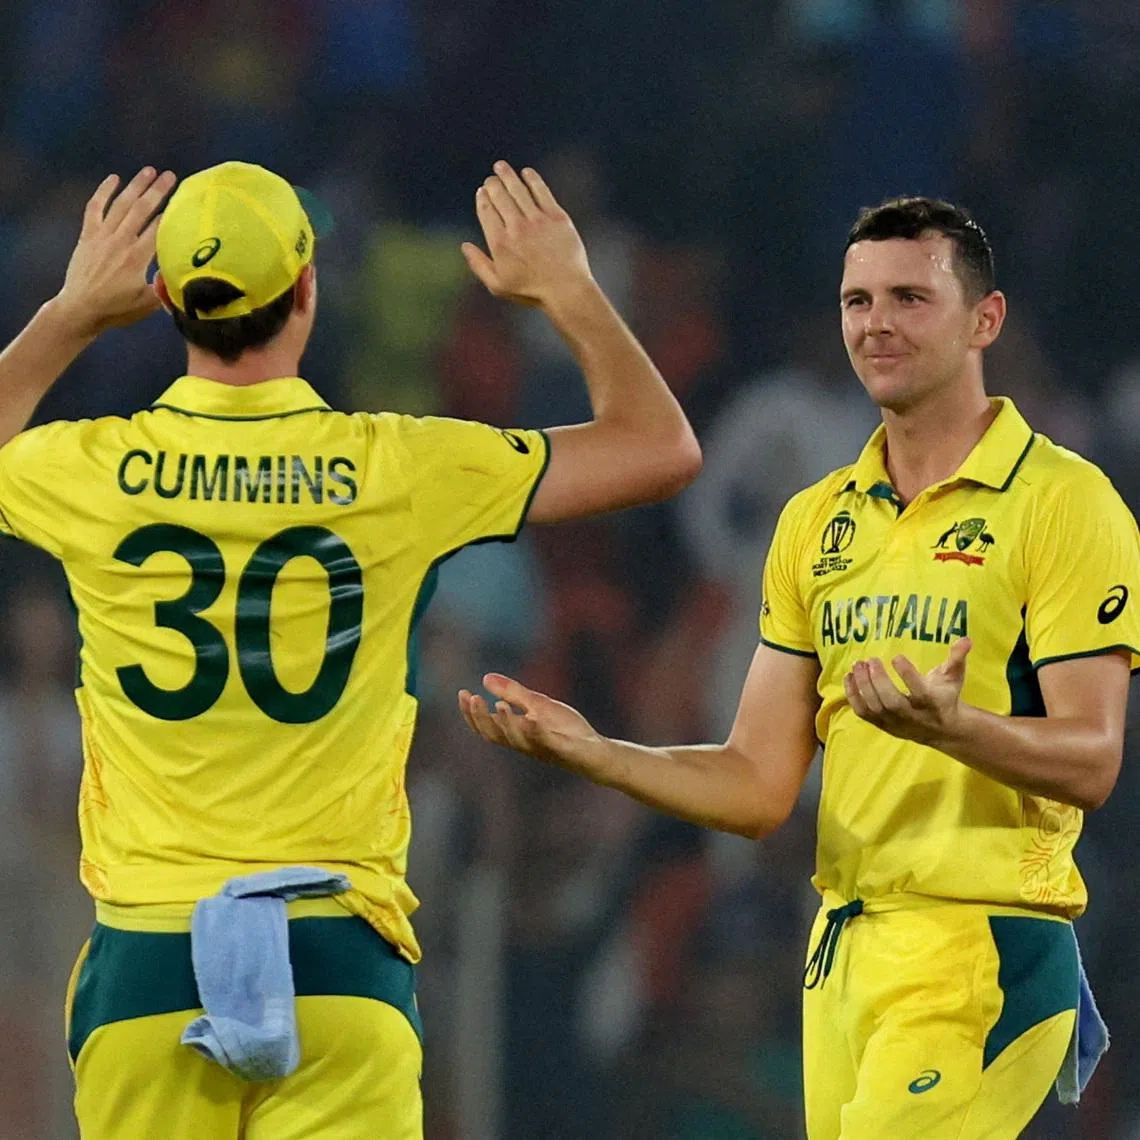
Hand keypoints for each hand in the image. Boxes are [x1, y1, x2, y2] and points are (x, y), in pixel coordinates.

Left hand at [53, 167, 176, 336]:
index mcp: (137, 257)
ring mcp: (102, 236)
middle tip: (171, 176)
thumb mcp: (148, 304)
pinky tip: (113, 179)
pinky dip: (103, 191)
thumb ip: (165, 287)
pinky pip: (95, 208)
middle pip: (142, 209)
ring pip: (121, 204)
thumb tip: (182, 273)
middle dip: (158, 191)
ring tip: (149, 171)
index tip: (185, 200)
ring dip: (136, 186)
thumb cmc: (116, 310)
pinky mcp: (88, 236)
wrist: (80, 309)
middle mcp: (120, 241)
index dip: (172, 213)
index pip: (158, 227)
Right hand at [458, 672, 598, 765]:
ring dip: (506, 723)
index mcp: (516, 732)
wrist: (595, 752)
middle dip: (481, 718)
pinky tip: (532, 718)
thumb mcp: (538, 705)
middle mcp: (524, 742)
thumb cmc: (564, 730)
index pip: (487, 726)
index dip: (471, 712)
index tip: (462, 693)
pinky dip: (538, 731)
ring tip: (498, 704)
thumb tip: (485, 678)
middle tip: (472, 698)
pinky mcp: (563, 749)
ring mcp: (542, 747)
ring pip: (517, 739)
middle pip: (495, 735)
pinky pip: (548, 741)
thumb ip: (513, 693)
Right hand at [461, 161, 591, 307]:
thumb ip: (479, 265)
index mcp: (500, 243)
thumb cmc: (531, 291)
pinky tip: (527, 173)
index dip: (482, 198)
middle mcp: (516, 228)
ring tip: (501, 167)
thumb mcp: (498, 285)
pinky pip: (542, 192)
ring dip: (507, 175)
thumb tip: (464, 246)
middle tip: (491, 180)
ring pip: (518, 190)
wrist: (566, 290)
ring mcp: (537, 221)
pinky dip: (532, 179)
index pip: (486, 211)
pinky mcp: (557, 217)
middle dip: (492, 184)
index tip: (482, 192)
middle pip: (499, 196)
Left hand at [843, 638, 971, 746]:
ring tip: (857, 665)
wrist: (941, 729)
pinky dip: (853, 696)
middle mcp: (912, 715)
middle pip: (892, 702)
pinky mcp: (882, 725)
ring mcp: (895, 722)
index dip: (907, 675)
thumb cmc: (945, 696)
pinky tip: (849, 677)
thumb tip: (966, 638)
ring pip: (875, 708)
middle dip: (878, 681)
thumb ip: (957, 658)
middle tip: (870, 660)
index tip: (897, 657)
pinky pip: (863, 713)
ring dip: (863, 686)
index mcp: (932, 702)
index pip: (919, 692)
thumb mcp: (953, 677)